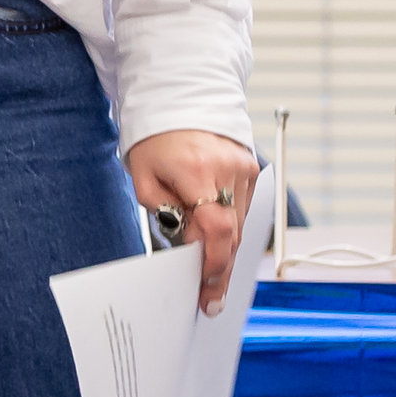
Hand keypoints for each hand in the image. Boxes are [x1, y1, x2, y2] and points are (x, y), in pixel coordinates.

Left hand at [127, 128, 260, 315]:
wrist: (177, 96)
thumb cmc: (154, 138)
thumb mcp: (144, 177)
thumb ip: (166, 213)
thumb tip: (186, 247)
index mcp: (196, 170)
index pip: (217, 228)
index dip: (214, 263)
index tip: (206, 288)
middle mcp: (227, 169)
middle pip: (233, 233)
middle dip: (220, 269)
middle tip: (211, 300)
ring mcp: (244, 168)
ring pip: (240, 224)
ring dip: (225, 252)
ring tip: (211, 281)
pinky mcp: (251, 167)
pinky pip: (242, 209)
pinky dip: (230, 228)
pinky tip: (218, 247)